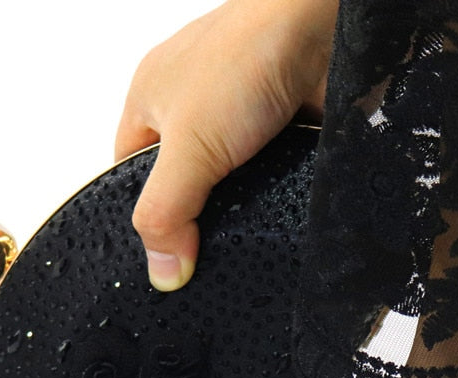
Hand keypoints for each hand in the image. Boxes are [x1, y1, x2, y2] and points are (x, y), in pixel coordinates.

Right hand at [116, 0, 336, 290]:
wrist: (327, 27)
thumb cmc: (249, 54)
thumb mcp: (188, 147)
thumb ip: (167, 212)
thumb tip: (162, 271)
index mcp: (152, 100)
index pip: (130, 174)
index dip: (145, 215)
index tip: (163, 255)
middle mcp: (196, 108)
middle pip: (184, 186)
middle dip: (197, 217)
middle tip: (208, 250)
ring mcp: (244, 120)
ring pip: (233, 186)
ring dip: (245, 206)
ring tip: (251, 224)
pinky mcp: (286, 133)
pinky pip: (274, 180)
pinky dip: (279, 194)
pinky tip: (283, 204)